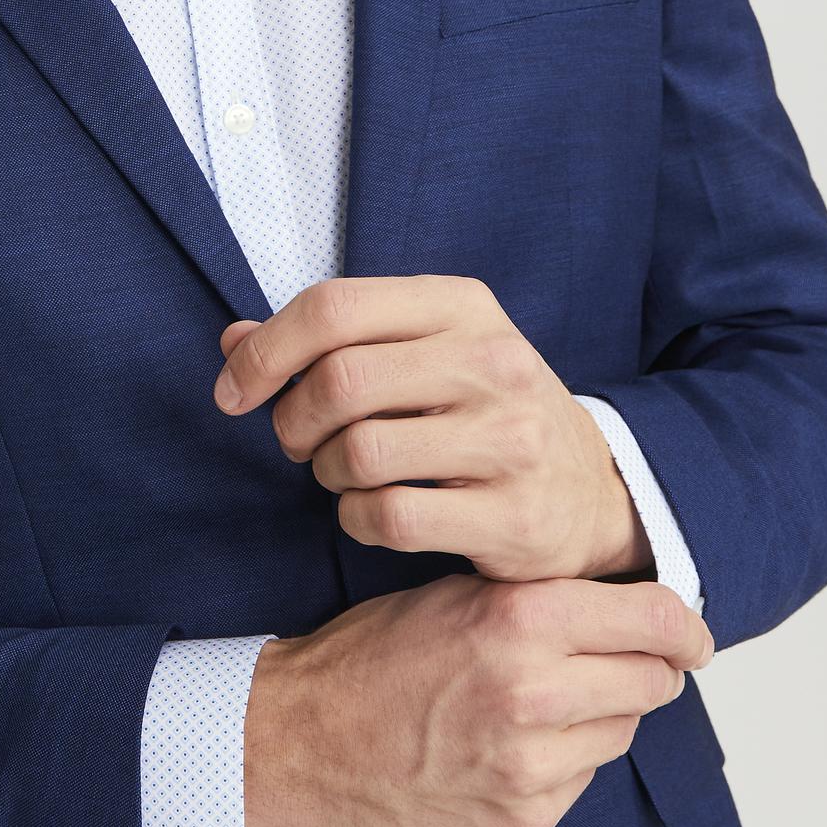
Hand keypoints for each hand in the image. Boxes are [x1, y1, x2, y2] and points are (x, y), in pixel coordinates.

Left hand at [214, 274, 653, 583]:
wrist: (593, 488)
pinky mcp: (512, 516)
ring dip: (325, 473)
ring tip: (342, 475)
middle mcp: (494, 362)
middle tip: (296, 442)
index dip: (265, 350)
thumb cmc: (485, 411)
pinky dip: (356, 520)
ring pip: (358, 452)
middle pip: (339, 380)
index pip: (334, 306)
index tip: (234, 390)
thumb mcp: (424, 352)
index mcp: (463, 306)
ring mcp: (510, 440)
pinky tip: (371, 512)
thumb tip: (233, 342)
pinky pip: (388, 517)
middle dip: (291, 420)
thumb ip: (332, 341)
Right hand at [243, 572, 713, 826]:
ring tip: (542, 701)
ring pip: (620, 731)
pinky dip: (564, 761)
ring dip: (600, 714)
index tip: (691, 632)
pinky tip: (512, 745)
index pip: (654, 618)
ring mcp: (530, 765)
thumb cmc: (374, 658)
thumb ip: (543, 599)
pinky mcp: (522, 819)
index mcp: (520, 619)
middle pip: (652, 680)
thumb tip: (632, 609)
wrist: (300, 742)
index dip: (684, 625)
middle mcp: (533, 692)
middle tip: (618, 661)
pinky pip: (581, 780)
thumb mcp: (456, 597)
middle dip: (644, 668)